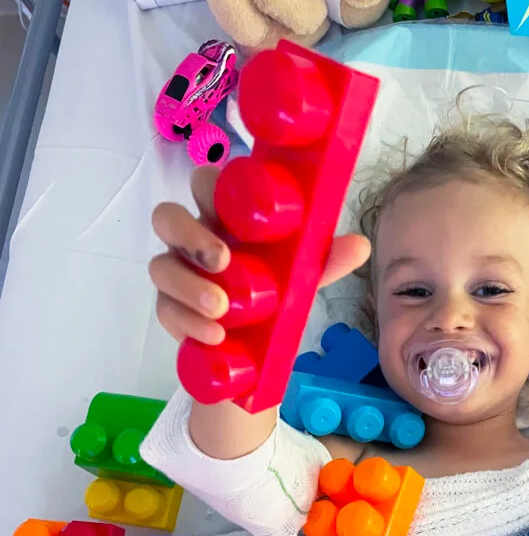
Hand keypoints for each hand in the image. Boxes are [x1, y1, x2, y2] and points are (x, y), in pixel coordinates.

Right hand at [149, 166, 371, 346]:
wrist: (254, 350)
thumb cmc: (272, 292)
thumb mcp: (302, 277)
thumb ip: (324, 260)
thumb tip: (360, 245)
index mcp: (223, 218)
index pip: (205, 185)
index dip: (209, 186)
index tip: (227, 203)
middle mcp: (193, 240)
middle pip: (167, 217)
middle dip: (190, 235)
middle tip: (222, 260)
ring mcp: (177, 274)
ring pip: (161, 267)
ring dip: (190, 286)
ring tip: (220, 308)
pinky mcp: (170, 311)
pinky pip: (166, 311)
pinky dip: (189, 323)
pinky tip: (214, 335)